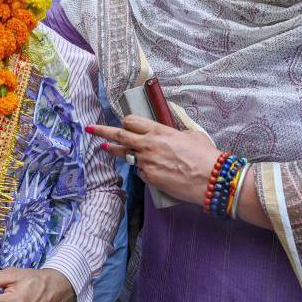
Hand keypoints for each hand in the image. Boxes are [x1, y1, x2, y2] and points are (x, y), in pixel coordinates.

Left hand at [90, 116, 220, 204]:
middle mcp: (148, 145)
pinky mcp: (149, 178)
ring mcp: (146, 162)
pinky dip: (144, 170)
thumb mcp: (191, 135)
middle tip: (89, 129)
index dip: (127, 122)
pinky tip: (154, 171)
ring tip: (105, 147)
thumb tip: (170, 134)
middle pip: (118, 135)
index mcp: (158, 131)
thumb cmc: (205, 156)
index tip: (123, 123)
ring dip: (115, 151)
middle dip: (101, 131)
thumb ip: (174, 133)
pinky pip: (140, 171)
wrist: (212, 179)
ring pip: (125, 154)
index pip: (131, 122)